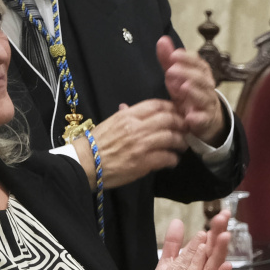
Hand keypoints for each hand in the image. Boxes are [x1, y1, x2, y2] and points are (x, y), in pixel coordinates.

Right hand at [72, 99, 188, 188]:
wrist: (84, 164)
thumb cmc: (96, 144)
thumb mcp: (109, 123)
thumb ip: (123, 115)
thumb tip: (126, 107)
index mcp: (127, 115)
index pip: (156, 105)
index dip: (171, 108)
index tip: (178, 113)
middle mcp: (136, 127)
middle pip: (169, 119)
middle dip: (181, 124)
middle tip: (186, 129)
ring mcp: (141, 144)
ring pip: (171, 137)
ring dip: (181, 142)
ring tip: (182, 146)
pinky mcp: (143, 162)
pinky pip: (166, 157)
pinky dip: (173, 159)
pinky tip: (173, 160)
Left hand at [157, 36, 227, 144]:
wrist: (207, 119)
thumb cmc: (189, 95)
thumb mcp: (177, 77)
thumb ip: (169, 60)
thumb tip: (162, 39)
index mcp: (201, 75)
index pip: (198, 63)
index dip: (187, 58)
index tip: (174, 54)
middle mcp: (206, 88)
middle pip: (202, 78)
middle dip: (188, 73)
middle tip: (171, 70)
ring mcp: (207, 105)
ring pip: (204, 97)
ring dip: (194, 92)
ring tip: (183, 87)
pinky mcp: (205, 121)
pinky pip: (203, 119)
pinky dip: (197, 118)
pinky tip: (189, 117)